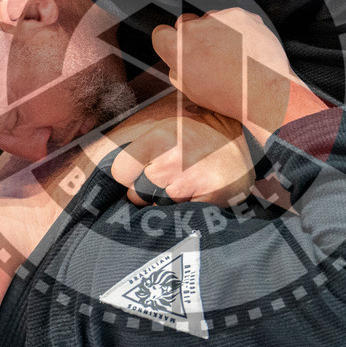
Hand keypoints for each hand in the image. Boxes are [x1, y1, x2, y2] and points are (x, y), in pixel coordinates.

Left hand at [111, 105, 254, 206]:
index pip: (119, 172)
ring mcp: (191, 179)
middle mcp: (172, 157)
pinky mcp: (210, 196)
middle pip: (137, 195)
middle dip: (148, 194)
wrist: (247, 142)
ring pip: (159, 209)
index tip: (141, 175)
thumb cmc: (199, 138)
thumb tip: (99, 170)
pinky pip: (183, 218)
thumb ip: (138, 148)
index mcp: (158, 136)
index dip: (129, 177)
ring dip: (169, 206)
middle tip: (172, 181)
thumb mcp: (167, 128)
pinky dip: (189, 213)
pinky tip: (201, 196)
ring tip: (188, 187)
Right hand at [151, 8, 301, 141]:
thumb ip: (178, 70)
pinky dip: (237, 29)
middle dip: (194, 36)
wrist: (264, 92)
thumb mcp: (192, 92)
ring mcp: (218, 19)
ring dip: (217, 32)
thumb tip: (177, 62)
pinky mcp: (239, 15)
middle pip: (185, 23)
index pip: (160, 33)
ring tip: (232, 55)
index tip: (178, 47)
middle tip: (209, 54)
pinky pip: (232, 18)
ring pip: (210, 19)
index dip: (169, 42)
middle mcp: (194, 29)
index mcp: (177, 49)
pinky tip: (244, 48)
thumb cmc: (230, 97)